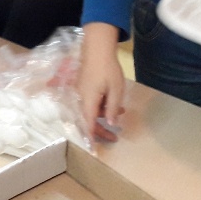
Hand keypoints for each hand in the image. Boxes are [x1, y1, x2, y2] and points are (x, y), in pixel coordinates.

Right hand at [77, 23, 126, 141]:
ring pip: (89, 110)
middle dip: (100, 130)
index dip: (90, 138)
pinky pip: (89, 102)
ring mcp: (80, 91)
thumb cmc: (108, 69)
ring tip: (120, 112)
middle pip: (87, 119)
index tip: (93, 150)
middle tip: (115, 137)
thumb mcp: (116, 90)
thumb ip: (112, 108)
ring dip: (103, 115)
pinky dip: (100, 106)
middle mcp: (80, 97)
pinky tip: (112, 102)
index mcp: (88, 100)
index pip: (88, 124)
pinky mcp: (82, 86)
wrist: (97, 48)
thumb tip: (110, 123)